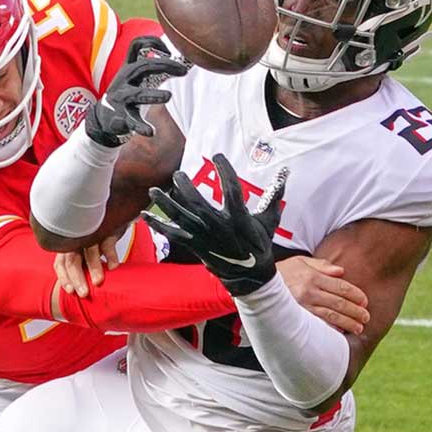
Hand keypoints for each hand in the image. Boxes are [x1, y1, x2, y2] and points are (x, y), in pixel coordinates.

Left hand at [52, 235, 120, 296]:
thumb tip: (79, 289)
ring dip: (93, 268)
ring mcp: (91, 233)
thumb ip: (81, 267)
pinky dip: (110, 256)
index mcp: (68, 246)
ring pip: (89, 251)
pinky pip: (107, 243)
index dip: (64, 278)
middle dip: (77, 278)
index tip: (71, 291)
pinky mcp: (106, 229)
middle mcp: (76, 239)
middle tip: (84, 293)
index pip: (60, 264)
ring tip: (98, 281)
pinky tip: (113, 267)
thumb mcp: (85, 251)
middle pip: (72, 260)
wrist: (112, 215)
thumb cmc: (96, 237)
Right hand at [84, 37, 188, 146]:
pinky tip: (151, 132)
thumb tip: (183, 59)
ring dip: (153, 95)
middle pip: (143, 66)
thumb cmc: (126, 95)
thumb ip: (153, 66)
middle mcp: (124, 80)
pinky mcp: (121, 118)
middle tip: (183, 71)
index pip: (136, 45)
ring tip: (169, 96)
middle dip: (164, 65)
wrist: (101, 119)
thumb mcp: (135, 77)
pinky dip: (141, 127)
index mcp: (128, 68)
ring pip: (138, 94)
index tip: (169, 50)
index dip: (152, 42)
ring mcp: (122, 99)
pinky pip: (132, 122)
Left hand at [142, 154, 286, 295]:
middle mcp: (219, 227)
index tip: (217, 156)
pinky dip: (158, 225)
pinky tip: (145, 214)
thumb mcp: (269, 221)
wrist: (249, 275)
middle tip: (178, 174)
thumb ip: (275, 196)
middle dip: (186, 187)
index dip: (225, 171)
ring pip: (181, 218)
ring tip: (154, 190)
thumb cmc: (259, 244)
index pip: (232, 190)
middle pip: (198, 204)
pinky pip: (172, 234)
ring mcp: (205, 237)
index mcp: (239, 219)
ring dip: (166, 204)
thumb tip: (286, 173)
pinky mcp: (194, 246)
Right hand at [278, 256, 369, 334]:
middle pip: (339, 302)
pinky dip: (331, 328)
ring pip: (331, 315)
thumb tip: (341, 271)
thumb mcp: (299, 262)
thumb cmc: (281, 273)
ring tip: (359, 328)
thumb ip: (321, 265)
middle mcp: (309, 291)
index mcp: (312, 276)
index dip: (355, 294)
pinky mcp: (296, 317)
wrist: (257, 285)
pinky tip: (341, 332)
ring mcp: (302, 305)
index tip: (365, 301)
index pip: (340, 286)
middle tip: (366, 317)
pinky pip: (318, 324)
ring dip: (348, 322)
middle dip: (356, 311)